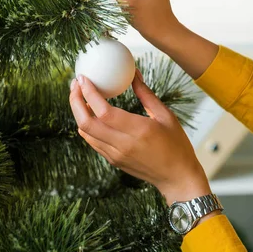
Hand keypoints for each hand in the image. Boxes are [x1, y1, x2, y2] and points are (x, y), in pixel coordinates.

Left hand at [69, 69, 210, 204]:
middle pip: (86, 122)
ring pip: (85, 132)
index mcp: (138, 131)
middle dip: (75, 101)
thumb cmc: (176, 145)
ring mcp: (115, 155)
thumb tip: (134, 73)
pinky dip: (87, 125)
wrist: (177, 178)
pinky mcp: (113, 160)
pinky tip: (89, 112)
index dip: (89, 93)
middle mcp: (123, 145)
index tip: (83, 78)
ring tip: (79, 95)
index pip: (103, 111)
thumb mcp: (166, 116)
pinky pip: (93, 141)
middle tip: (76, 84)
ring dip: (78, 112)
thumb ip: (146, 95)